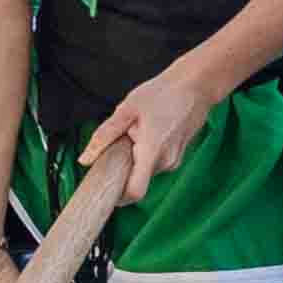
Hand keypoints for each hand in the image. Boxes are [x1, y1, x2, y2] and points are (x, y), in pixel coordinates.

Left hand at [76, 72, 214, 203]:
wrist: (197, 84)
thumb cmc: (164, 93)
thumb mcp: (127, 109)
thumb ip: (104, 136)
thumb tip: (85, 160)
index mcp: (152, 152)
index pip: (135, 192)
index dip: (118, 197)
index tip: (105, 189)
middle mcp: (166, 162)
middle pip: (138, 180)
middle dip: (125, 167)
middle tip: (122, 141)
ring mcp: (175, 160)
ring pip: (147, 171)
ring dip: (137, 158)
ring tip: (139, 130)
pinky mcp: (178, 156)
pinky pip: (156, 163)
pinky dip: (148, 154)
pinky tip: (150, 130)